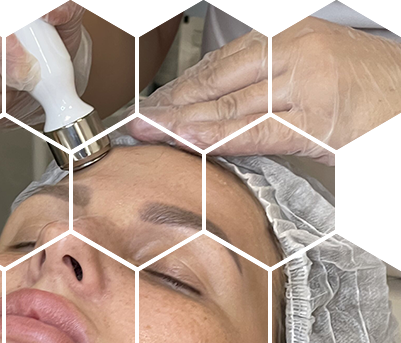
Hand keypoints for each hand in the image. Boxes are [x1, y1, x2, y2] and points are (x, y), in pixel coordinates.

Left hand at [123, 15, 400, 177]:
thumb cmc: (371, 94)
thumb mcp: (314, 72)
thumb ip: (267, 83)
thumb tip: (218, 107)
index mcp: (287, 37)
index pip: (220, 64)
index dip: (181, 88)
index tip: (153, 106)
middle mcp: (292, 52)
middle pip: (216, 81)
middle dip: (171, 103)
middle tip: (136, 121)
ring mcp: (305, 84)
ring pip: (229, 104)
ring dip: (182, 120)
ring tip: (147, 131)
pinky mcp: (317, 120)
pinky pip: (257, 130)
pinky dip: (219, 136)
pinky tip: (188, 139)